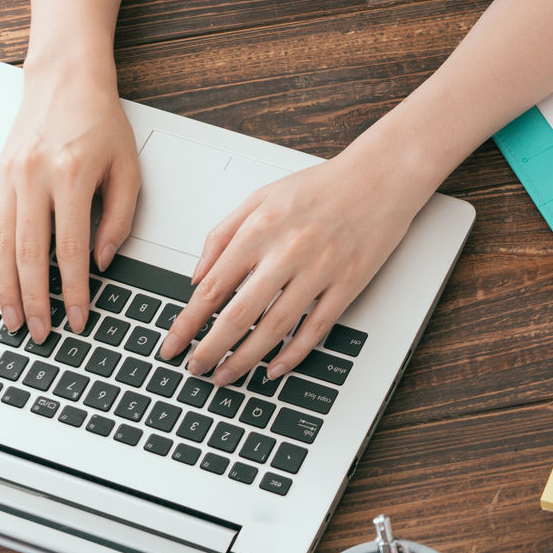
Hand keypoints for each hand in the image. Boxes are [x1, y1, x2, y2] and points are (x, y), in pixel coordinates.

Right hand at [0, 55, 140, 342]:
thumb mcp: (127, 167)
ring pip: (1, 247)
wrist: (64, 81)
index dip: (73, 291)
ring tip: (14, 320)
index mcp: (70, 175)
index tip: (78, 318)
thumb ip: (118, 217)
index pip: (69, 250)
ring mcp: (9, 179)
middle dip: (35, 301)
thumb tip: (100, 262)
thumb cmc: (101, 122)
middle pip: (28, 255)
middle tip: (41, 332)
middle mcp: (33, 178)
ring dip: (6, 290)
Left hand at [158, 146, 432, 383]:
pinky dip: (294, 354)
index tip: (172, 344)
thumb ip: (222, 235)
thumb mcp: (260, 197)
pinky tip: (275, 368)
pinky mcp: (347, 284)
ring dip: (246, 359)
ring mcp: (319, 270)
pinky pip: (316, 328)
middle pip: (238, 315)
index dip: (187, 322)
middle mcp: (287, 251)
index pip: (212, 287)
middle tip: (196, 368)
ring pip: (274, 328)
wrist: (380, 177)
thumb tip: (197, 276)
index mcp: (260, 229)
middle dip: (210, 349)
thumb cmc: (320, 186)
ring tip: (227, 375)